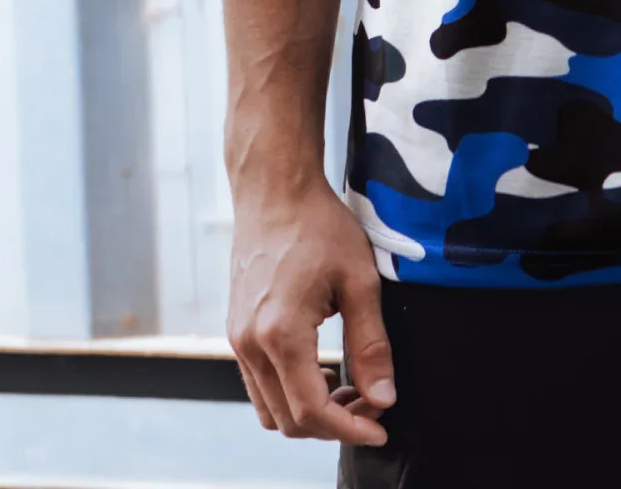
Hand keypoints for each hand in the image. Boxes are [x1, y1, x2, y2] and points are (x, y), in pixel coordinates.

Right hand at [227, 177, 394, 445]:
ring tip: (350, 388)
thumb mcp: (359, 280)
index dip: (349, 429)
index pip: (312, 411)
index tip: (381, 429)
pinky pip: (259, 384)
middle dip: (334, 424)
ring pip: (270, 409)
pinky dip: (290, 392)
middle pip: (288, 420)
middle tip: (372, 404)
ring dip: (310, 413)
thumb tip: (384, 398)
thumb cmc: (319, 225)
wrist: (274, 190)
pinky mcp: (236, 332)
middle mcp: (250, 345)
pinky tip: (322, 370)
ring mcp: (237, 340)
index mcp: (280, 334)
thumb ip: (371, 344)